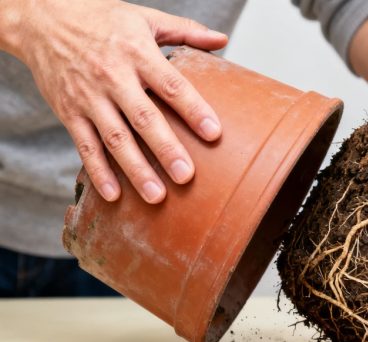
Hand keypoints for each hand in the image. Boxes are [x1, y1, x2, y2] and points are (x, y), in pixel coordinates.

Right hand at [2, 0, 226, 202]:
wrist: (42, 18)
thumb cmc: (100, 20)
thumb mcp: (145, 18)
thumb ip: (185, 31)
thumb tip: (222, 41)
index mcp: (137, 53)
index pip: (171, 85)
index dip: (193, 109)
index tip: (214, 133)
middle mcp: (113, 77)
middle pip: (143, 117)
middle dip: (166, 149)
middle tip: (187, 176)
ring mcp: (89, 97)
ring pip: (115, 139)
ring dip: (135, 169)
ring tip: (157, 195)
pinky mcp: (68, 112)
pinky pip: (85, 146)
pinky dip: (98, 171)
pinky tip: (115, 194)